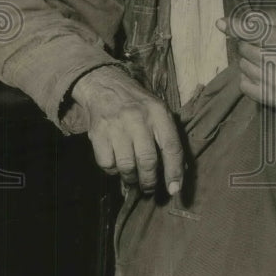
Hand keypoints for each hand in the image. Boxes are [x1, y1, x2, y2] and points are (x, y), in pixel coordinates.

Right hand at [71, 66, 183, 194]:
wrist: (105, 85)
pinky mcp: (97, 133)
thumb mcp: (158, 111)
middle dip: (150, 181)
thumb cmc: (137, 104)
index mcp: (158, 113)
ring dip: (131, 178)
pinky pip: (107, 164)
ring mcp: (116, 126)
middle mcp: (138, 118)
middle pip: (148, 161)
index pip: (171, 147)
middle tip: (149, 187)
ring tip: (133, 177)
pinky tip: (117, 163)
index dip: (174, 172)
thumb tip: (178, 173)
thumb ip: (168, 137)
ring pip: (127, 166)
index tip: (175, 190)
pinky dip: (113, 170)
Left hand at [217, 10, 275, 108]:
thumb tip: (223, 23)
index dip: (236, 27)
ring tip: (269, 60)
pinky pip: (244, 85)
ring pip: (243, 66)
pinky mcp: (275, 100)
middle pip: (245, 49)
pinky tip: (265, 74)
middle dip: (251, 44)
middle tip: (267, 45)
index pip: (254, 33)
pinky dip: (250, 77)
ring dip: (250, 61)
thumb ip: (262, 20)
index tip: (221, 23)